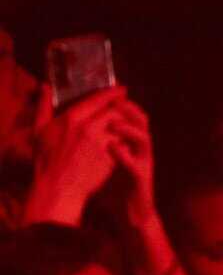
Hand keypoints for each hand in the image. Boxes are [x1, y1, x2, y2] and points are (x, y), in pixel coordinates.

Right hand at [27, 84, 128, 224]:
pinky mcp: (110, 158)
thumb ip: (43, 106)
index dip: (113, 93)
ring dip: (127, 125)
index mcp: (71, 118)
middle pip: (114, 111)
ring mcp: (101, 143)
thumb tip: (45, 86)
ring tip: (130, 124)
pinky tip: (127, 141)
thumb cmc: (46, 160)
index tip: (122, 90)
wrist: (58, 187)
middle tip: (130, 108)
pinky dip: (126, 141)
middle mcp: (88, 128)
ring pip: (122, 127)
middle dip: (125, 109)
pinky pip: (124, 144)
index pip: (98, 99)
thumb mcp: (40, 130)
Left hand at [105, 95, 158, 224]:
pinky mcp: (141, 178)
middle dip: (127, 108)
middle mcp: (138, 149)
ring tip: (113, 122)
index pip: (127, 114)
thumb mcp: (103, 158)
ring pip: (144, 138)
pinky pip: (136, 163)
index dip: (118, 100)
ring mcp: (142, 163)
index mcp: (128, 142)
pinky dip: (124, 154)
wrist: (126, 212)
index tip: (107, 89)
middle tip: (115, 100)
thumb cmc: (112, 185)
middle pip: (140, 120)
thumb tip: (74, 120)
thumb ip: (94, 138)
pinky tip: (112, 147)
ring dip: (128, 128)